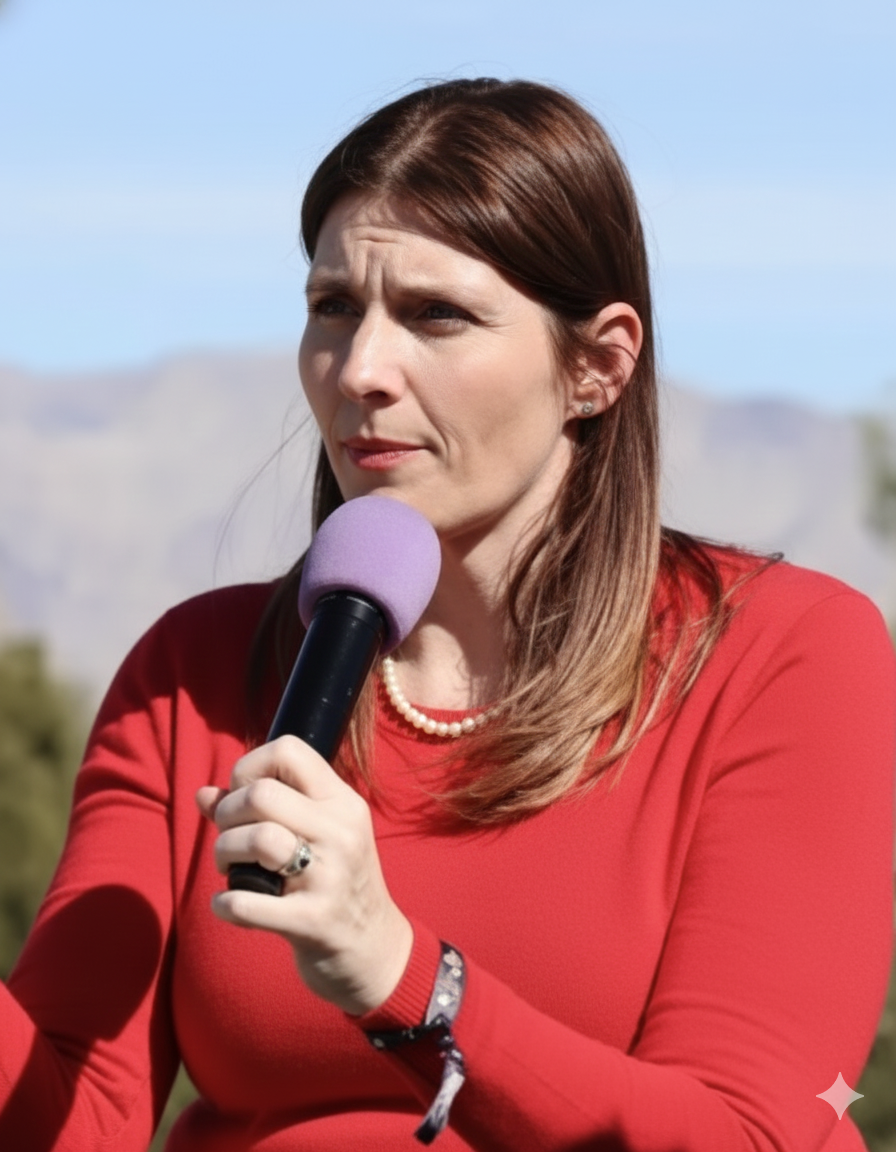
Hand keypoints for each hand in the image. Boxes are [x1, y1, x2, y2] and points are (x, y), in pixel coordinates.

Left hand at [195, 735, 412, 1015]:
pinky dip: (225, 904)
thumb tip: (203, 794)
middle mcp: (342, 832)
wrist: (375, 951)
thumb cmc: (334, 884)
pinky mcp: (314, 922)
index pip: (289, 751)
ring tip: (230, 869)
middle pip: (262, 794)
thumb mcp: (315, 836)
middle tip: (231, 839)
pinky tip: (227, 906)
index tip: (244, 796)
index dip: (249, 767)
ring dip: (224, 853)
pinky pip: (247, 904)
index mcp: (343, 803)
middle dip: (227, 815)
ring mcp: (330, 877)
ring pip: (257, 839)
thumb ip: (262, 810)